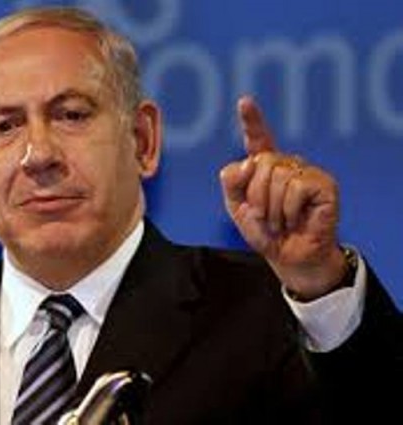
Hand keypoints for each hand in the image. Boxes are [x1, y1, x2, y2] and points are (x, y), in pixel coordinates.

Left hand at [220, 95, 346, 300]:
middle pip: (261, 161)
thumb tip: (248, 162)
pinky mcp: (324, 183)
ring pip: (277, 174)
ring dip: (271, 206)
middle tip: (264, 216)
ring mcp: (306, 171)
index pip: (257, 139)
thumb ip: (231, 181)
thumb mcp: (236, 207)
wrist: (288, 257)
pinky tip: (295, 219)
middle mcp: (287, 164)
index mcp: (264, 168)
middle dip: (255, 194)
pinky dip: (288, 208)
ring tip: (279, 221)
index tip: (244, 101)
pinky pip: (296, 185)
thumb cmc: (265, 232)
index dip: (252, 120)